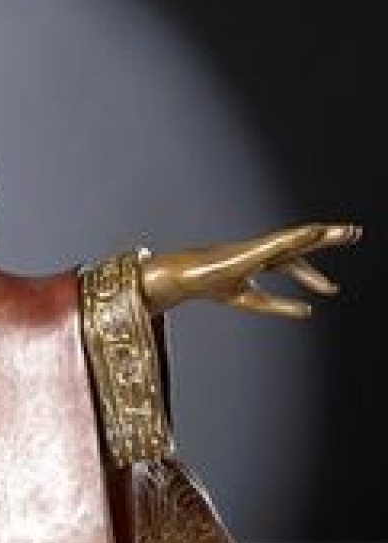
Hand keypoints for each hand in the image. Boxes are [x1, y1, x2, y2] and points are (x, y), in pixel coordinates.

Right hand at [140, 222, 361, 317]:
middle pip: (301, 242)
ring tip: (347, 231)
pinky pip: (280, 240)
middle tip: (356, 232)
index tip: (333, 289)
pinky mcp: (252, 249)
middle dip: (328, 238)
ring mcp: (258, 247)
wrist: (186, 277)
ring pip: (296, 238)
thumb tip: (309, 311)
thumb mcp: (252, 301)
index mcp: (261, 261)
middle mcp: (263, 250)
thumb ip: (280, 305)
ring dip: (321, 234)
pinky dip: (299, 236)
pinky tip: (315, 231)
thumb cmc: (212, 284)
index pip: (294, 263)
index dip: (313, 277)